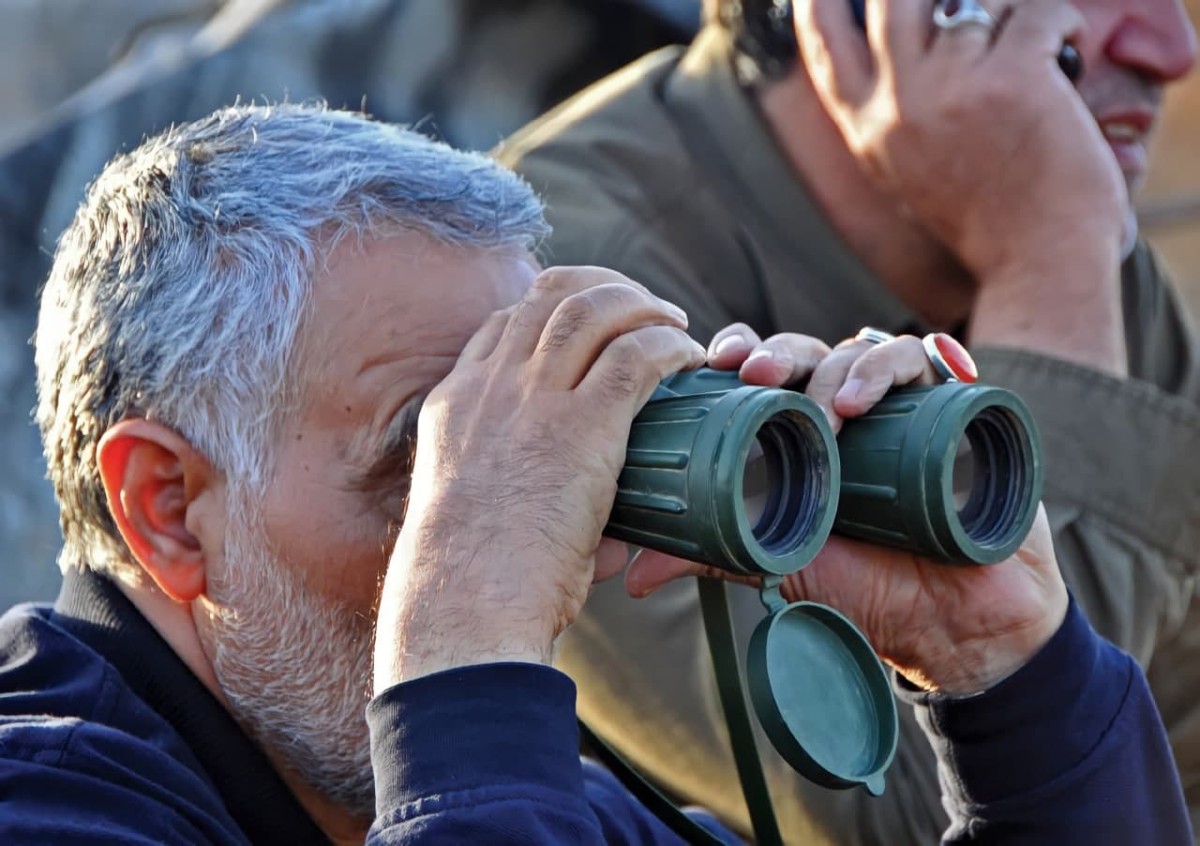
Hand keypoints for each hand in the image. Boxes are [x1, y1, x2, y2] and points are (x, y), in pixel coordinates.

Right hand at [374, 267, 705, 690]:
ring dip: (642, 306)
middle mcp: (490, 386)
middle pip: (551, 296)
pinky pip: (635, 357)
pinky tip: (689, 357)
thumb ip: (518, 498)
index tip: (589, 320)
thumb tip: (598, 539)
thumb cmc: (469, 582)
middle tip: (645, 309)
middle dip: (605, 288)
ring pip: (593, 310)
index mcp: (455, 402)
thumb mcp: (470, 513)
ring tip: (675, 323)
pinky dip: (669, 347)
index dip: (552, 306)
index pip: (504, 322)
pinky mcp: (581, 426)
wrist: (463, 602)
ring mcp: (533, 400)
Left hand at [629, 326, 1068, 693]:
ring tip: (833, 409)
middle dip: (779, 354)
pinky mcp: (956, 409)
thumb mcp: (781, 565)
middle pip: (807, 352)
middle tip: (756, 375)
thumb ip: (712, 556)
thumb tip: (632, 577)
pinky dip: (906, 364)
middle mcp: (848, 412)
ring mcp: (902, 408)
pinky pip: (933, 363)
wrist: (956, 628)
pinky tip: (881, 394)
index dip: (738, 354)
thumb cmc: (867, 590)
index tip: (714, 365)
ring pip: (865, 349)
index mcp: (800, 434)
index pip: (764, 371)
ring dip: (843, 367)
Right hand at [792, 0, 1126, 278]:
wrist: (1036, 263)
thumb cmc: (987, 221)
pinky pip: (1036, 10)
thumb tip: (910, 41)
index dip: (822, 2)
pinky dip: (1059, 22)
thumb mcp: (911, 171)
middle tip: (964, 4)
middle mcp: (899, 105)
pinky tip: (1064, 51)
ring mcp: (952, 88)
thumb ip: (896, 112)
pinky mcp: (1013, 78)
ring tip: (1033, 42)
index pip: (825, 44)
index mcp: (869, 130)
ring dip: (1009, 10)